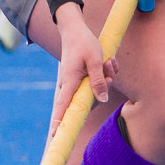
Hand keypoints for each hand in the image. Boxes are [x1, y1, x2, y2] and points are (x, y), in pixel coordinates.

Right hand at [52, 2, 115, 116]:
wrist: (75, 29)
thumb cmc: (83, 43)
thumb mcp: (95, 60)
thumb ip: (98, 80)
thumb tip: (101, 100)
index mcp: (70, 82)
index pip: (62, 106)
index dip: (59, 121)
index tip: (55, 135)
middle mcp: (70, 85)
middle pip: (87, 101)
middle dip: (102, 90)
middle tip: (108, 74)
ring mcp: (75, 83)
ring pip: (95, 91)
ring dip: (106, 78)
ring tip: (108, 62)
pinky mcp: (82, 79)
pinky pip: (97, 83)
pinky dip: (105, 74)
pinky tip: (108, 62)